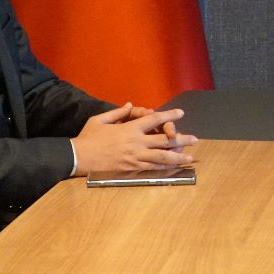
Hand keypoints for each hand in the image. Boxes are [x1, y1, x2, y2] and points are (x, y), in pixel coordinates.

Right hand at [73, 104, 195, 174]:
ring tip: (189, 157)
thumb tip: (131, 103)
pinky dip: (164, 168)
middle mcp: (136, 143)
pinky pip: (151, 169)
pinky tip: (173, 168)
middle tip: (194, 139)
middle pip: (164, 141)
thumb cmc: (88, 137)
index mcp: (130, 129)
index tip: (181, 113)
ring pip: (161, 158)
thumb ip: (118, 112)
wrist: (79, 158)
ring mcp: (135, 158)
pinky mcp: (131, 170)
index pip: (154, 119)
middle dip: (181, 139)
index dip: (169, 116)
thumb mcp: (100, 120)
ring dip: (177, 157)